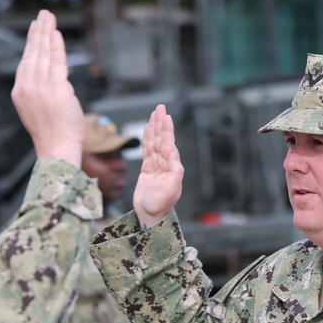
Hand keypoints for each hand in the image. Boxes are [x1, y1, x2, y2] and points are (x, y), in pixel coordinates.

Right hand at [11, 10, 83, 167]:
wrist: (56, 147)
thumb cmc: (51, 132)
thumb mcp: (37, 108)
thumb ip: (40, 90)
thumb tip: (51, 77)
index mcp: (20, 91)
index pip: (26, 60)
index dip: (31, 42)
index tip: (35, 28)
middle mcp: (27, 86)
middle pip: (33, 52)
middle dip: (38, 31)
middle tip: (42, 15)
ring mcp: (41, 86)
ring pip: (43, 53)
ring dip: (47, 32)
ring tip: (49, 18)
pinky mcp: (56, 88)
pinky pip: (57, 61)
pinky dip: (57, 45)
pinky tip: (56, 33)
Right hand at [133, 104, 183, 226]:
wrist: (150, 214)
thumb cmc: (161, 204)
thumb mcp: (171, 189)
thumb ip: (175, 171)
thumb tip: (174, 153)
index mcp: (171, 166)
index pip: (169, 143)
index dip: (167, 129)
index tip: (166, 116)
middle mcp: (165, 163)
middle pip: (161, 138)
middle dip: (161, 123)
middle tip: (160, 107)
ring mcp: (156, 165)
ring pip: (154, 142)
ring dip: (154, 128)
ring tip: (154, 113)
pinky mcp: (148, 169)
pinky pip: (147, 150)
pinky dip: (147, 138)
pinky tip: (147, 129)